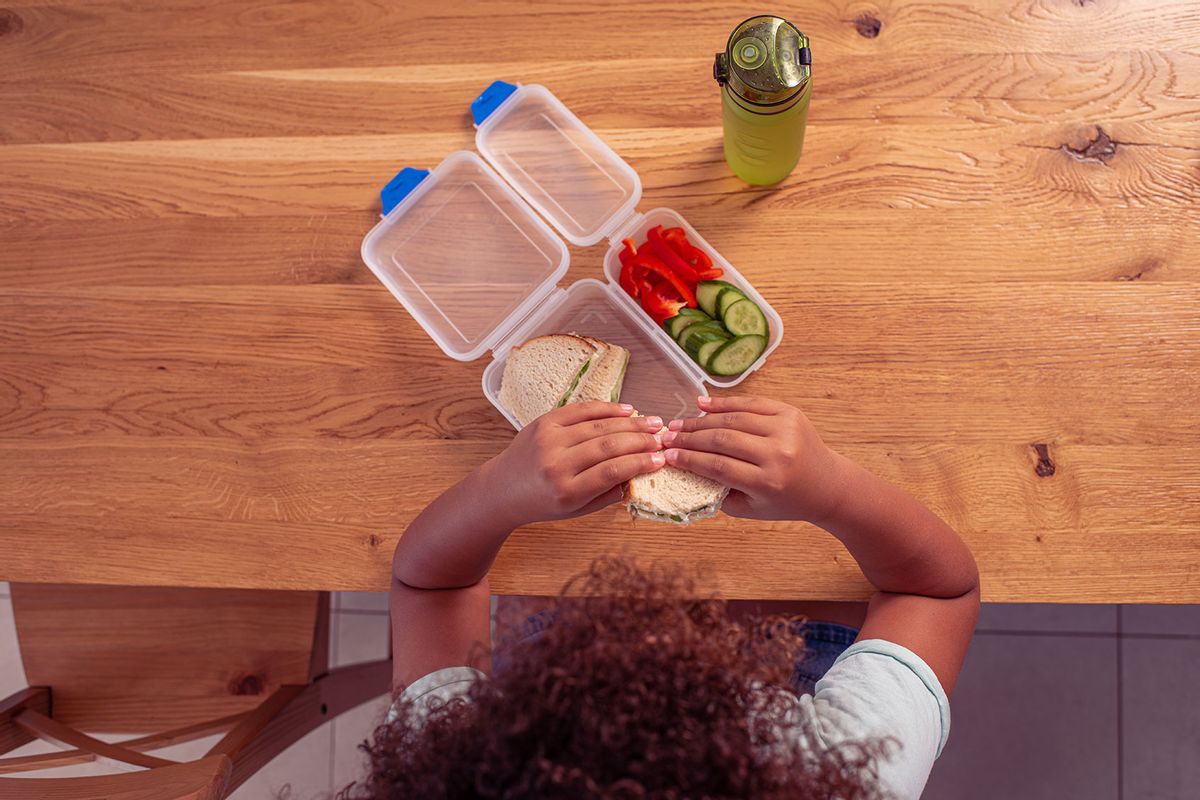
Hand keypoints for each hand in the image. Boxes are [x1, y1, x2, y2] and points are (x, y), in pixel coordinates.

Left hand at [483, 401, 666, 527]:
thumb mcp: (576, 510)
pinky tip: (626, 410)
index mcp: (566, 491)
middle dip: (640, 440)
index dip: (640, 463)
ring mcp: (548, 439)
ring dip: (630, 423)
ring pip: (598, 426)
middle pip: (608, 446)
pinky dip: (606, 409)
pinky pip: (581, 410)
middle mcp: (556, 463)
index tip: (660, 459)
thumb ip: (608, 494)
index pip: (612, 472)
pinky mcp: (544, 422)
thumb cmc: (542, 503)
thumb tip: (639, 472)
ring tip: (652, 423)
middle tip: (662, 438)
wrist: (501, 489)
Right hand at [661, 396, 845, 521]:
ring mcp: (786, 429)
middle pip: (723, 440)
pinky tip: (702, 404)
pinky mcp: (790, 413)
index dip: (690, 460)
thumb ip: (720, 492)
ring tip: (680, 423)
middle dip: (690, 438)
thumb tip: (686, 470)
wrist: (827, 485)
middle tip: (667, 437)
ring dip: (702, 420)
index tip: (667, 455)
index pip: (719, 467)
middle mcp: (778, 454)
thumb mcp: (753, 508)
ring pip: (734, 419)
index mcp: (769, 482)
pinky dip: (725, 403)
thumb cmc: (786, 500)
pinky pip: (751, 403)